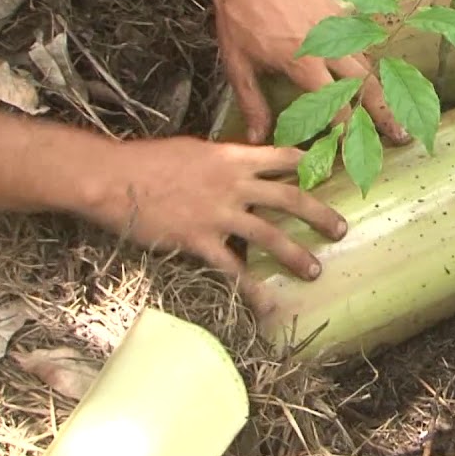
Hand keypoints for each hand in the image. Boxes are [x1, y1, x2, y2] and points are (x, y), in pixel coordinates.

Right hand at [80, 136, 339, 312]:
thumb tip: (242, 165)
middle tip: (341, 228)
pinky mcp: (199, 240)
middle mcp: (234, 184)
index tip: (334, 173)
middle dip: (320, 214)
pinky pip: (232, 269)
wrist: (113, 178)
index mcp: (233, 157)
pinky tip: (266, 305)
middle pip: (290, 197)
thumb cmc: (148, 161)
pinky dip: (252, 289)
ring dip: (297, 254)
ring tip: (315, 269)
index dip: (312, 164)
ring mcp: (218, 213)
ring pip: (270, 235)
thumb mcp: (195, 150)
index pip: (285, 157)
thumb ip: (223, 161)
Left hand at [207, 0, 409, 145]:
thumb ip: (253, 104)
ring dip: (383, 89)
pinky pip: (360, 41)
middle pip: (366, 86)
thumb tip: (258, 139)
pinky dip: (370, 61)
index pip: (335, 105)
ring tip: (395, 110)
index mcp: (304, 64)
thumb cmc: (239, 19)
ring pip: (368, 63)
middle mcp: (328, 47)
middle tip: (400, 136)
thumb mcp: (238, 65)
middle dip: (384, 113)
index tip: (354, 150)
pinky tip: (373, 74)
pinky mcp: (337, 12)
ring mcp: (337, 27)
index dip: (347, 130)